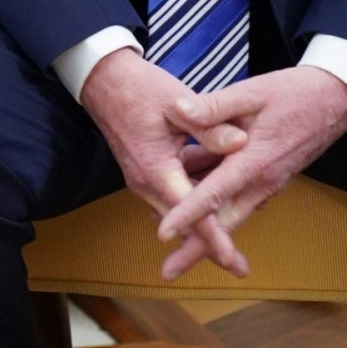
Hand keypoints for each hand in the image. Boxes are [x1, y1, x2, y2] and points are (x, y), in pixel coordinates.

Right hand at [79, 47, 251, 279]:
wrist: (104, 80)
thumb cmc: (140, 88)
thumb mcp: (178, 103)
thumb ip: (210, 125)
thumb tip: (242, 142)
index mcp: (155, 169)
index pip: (189, 211)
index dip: (212, 237)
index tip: (231, 260)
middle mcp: (146, 182)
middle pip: (181, 224)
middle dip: (210, 244)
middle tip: (240, 267)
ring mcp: (143, 179)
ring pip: (177, 212)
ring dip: (203, 224)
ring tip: (234, 242)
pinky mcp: (145, 173)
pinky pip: (172, 196)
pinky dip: (194, 202)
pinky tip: (217, 198)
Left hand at [156, 67, 346, 276]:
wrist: (336, 99)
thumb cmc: (295, 93)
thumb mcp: (252, 92)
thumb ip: (214, 105)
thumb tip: (177, 110)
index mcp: (254, 161)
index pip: (214, 193)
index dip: (188, 214)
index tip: (163, 234)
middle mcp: (262, 181)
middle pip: (224, 222)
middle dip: (197, 249)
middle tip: (168, 272)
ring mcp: (267, 183)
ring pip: (231, 214)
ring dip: (206, 233)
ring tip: (173, 250)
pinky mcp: (268, 178)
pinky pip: (238, 199)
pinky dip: (215, 209)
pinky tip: (191, 206)